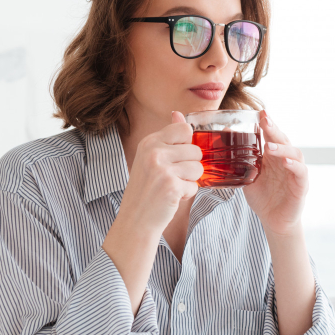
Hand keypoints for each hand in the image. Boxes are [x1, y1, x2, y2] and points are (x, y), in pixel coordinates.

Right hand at [116, 112, 202, 237]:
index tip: (176, 158)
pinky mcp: (171, 186)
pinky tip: (171, 197)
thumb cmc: (146, 190)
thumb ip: (167, 137)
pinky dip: (186, 195)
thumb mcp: (151, 157)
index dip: (187, 145)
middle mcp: (154, 152)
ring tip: (172, 187)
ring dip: (190, 181)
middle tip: (172, 177)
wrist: (135, 220)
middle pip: (196, 150)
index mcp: (149, 142)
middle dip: (190, 167)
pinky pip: (195, 186)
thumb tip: (178, 114)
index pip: (185, 129)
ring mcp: (162, 169)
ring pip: (198, 168)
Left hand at [243, 110, 307, 236]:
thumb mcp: (247, 177)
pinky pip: (300, 172)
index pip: (272, 136)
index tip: (260, 112)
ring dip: (282, 147)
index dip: (268, 124)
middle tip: (265, 120)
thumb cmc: (262, 197)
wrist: (273, 221)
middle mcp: (286, 161)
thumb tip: (222, 148)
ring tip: (270, 146)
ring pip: (295, 153)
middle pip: (284, 140)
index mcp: (274, 157)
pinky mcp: (301, 186)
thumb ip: (239, 164)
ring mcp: (295, 172)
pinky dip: (294, 165)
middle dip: (274, 129)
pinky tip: (285, 161)